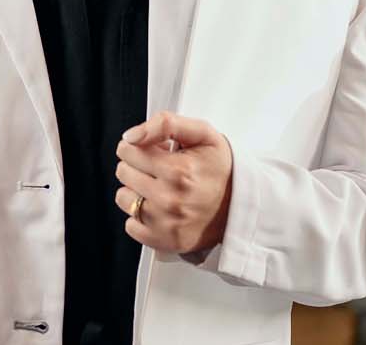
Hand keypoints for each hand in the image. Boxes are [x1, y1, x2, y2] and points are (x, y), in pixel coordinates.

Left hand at [114, 111, 233, 254]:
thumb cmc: (221, 168)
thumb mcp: (203, 134)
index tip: (153, 151)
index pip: (127, 151)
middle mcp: (171, 199)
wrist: (242, 205)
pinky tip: (159, 209)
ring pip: (123, 198)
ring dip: (135, 191)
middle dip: (136, 166)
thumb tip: (131, 136)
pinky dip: (140, 217)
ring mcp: (167, 223)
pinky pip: (130, 226)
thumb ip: (166, 124)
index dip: (137, 146)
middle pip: (123, 172)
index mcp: (179, 171)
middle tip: (159, 169)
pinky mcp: (165, 242)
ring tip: (158, 188)